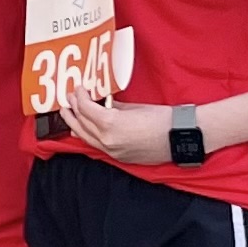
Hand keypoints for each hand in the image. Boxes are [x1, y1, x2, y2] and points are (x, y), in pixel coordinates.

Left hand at [64, 92, 178, 165]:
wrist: (180, 137)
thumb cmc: (162, 118)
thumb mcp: (134, 107)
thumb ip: (114, 107)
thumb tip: (102, 104)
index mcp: (111, 124)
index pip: (86, 109)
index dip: (79, 97)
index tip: (78, 89)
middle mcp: (108, 140)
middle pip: (82, 124)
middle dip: (73, 110)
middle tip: (67, 99)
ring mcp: (113, 151)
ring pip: (86, 138)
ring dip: (76, 125)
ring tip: (69, 115)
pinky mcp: (119, 157)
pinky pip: (97, 146)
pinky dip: (88, 137)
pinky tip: (83, 132)